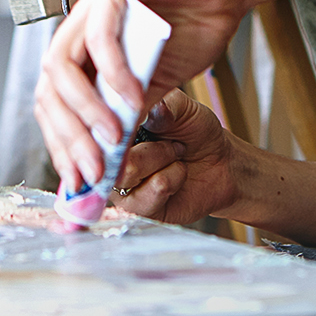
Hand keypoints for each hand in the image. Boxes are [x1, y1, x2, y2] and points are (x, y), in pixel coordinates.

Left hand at [34, 0, 265, 192]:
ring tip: (113, 135)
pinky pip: (101, 37)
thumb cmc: (200, 26)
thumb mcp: (159, 84)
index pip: (54, 101)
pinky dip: (115, 72)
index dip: (62, 142)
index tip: (80, 177)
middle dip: (70, 134)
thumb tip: (109, 156)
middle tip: (93, 165)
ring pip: (63, 63)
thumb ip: (130, 112)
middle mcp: (79, 25)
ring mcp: (92, 3)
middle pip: (50, 87)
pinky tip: (135, 97)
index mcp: (84, 48)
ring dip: (86, 107)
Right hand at [111, 91, 246, 225]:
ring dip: (164, 158)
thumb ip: (164, 105)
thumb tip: (148, 107)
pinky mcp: (136, 210)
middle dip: (151, 144)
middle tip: (173, 142)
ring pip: (128, 171)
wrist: (221, 164)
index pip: (95, 128)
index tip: (142, 119)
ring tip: (176, 156)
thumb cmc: (195, 133)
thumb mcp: (183, 109)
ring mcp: (117, 188)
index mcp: (109, 132)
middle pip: (107, 153)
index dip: (114, 123)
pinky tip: (178, 175)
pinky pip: (153, 189)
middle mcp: (106, 161)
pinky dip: (175, 177)